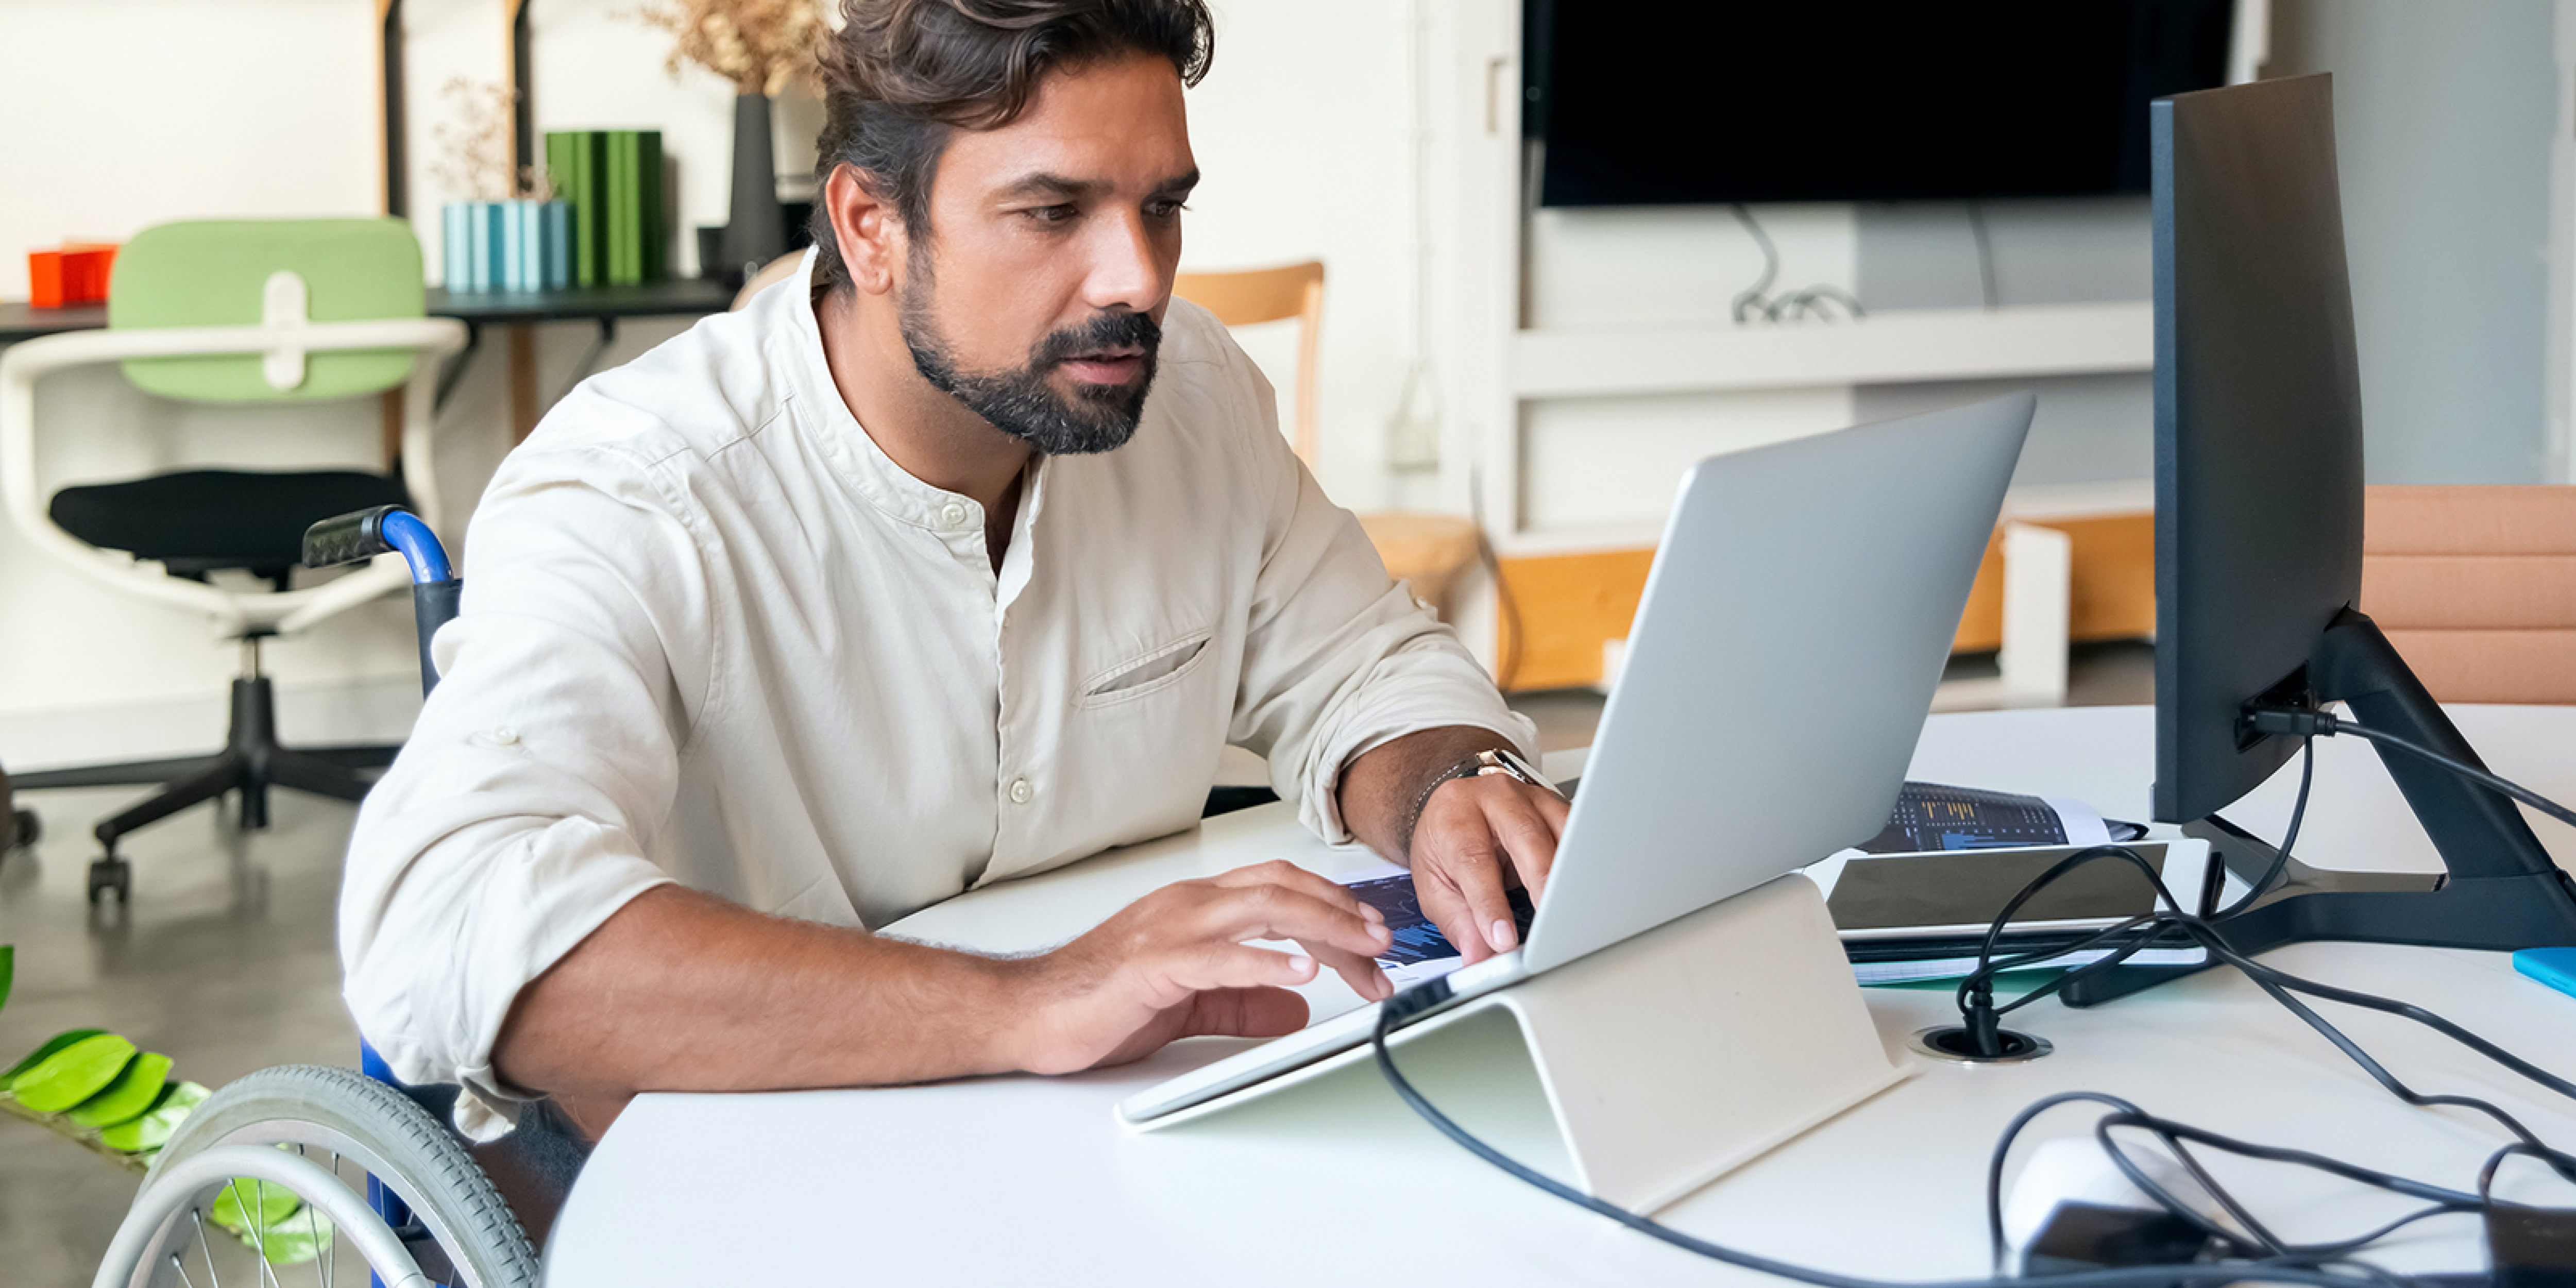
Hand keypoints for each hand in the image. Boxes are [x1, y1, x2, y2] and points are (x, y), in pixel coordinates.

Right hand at [1011, 860, 1394, 1074]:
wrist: (1029, 1012)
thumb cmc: (1098, 999)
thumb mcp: (1191, 1000)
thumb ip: (1243, 999)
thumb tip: (1296, 1005)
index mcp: (1198, 906)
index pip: (1280, 888)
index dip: (1333, 905)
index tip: (1372, 937)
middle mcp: (1189, 905)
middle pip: (1283, 889)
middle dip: (1343, 913)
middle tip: (1384, 945)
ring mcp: (1171, 929)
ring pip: (1262, 908)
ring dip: (1323, 926)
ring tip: (1364, 949)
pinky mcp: (1153, 964)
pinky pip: (1220, 957)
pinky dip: (1266, 962)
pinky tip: (1303, 973)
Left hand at [1409, 774, 1568, 964]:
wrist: (1452, 806)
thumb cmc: (1445, 842)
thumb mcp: (1433, 884)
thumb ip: (1457, 921)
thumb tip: (1479, 958)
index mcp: (1456, 816)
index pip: (1474, 860)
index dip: (1490, 903)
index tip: (1503, 939)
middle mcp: (1495, 798)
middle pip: (1525, 836)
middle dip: (1542, 881)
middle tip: (1551, 923)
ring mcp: (1531, 798)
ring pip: (1562, 829)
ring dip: (1572, 871)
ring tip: (1576, 910)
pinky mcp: (1557, 806)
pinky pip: (1579, 831)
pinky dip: (1585, 860)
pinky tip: (1589, 886)